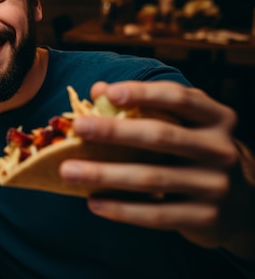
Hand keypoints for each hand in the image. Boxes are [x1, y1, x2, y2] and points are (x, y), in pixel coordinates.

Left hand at [59, 80, 254, 259]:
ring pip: (152, 177)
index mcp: (216, 118)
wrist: (242, 202)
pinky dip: (122, 209)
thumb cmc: (196, 151)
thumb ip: (144, 105)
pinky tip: (93, 202)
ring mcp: (215, 185)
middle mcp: (221, 149)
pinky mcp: (205, 217)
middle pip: (161, 136)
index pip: (179, 98)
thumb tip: (97, 89)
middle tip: (77, 127)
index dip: (143, 93)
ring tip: (69, 170)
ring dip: (105, 173)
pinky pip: (156, 214)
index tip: (107, 92)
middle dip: (114, 131)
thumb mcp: (182, 124)